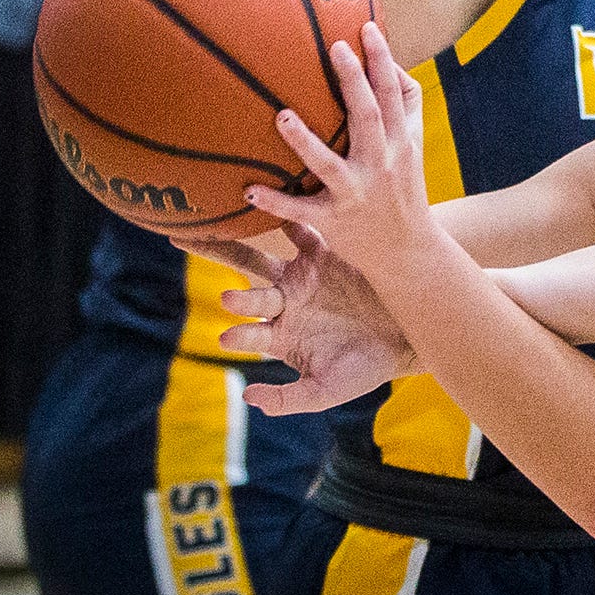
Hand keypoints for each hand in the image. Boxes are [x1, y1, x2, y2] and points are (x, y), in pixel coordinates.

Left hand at [176, 224, 416, 414]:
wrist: (407, 336)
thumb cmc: (365, 368)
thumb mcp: (326, 391)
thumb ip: (288, 398)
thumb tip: (248, 396)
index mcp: (280, 335)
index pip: (249, 333)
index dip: (239, 335)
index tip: (228, 338)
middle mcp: (284, 302)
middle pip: (241, 281)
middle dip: (216, 268)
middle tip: (187, 247)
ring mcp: (302, 276)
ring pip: (259, 255)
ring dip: (235, 243)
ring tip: (213, 224)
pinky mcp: (325, 254)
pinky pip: (300, 230)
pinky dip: (285, 216)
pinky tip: (266, 196)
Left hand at [250, 21, 432, 278]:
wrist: (407, 249)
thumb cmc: (403, 185)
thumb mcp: (413, 143)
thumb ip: (404, 102)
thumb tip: (386, 58)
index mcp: (399, 141)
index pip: (393, 94)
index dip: (381, 60)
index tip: (365, 29)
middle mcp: (380, 163)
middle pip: (368, 117)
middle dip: (353, 82)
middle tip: (333, 48)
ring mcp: (356, 192)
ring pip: (330, 165)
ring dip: (304, 141)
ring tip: (281, 116)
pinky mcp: (334, 220)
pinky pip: (301, 210)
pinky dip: (276, 202)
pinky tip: (249, 190)